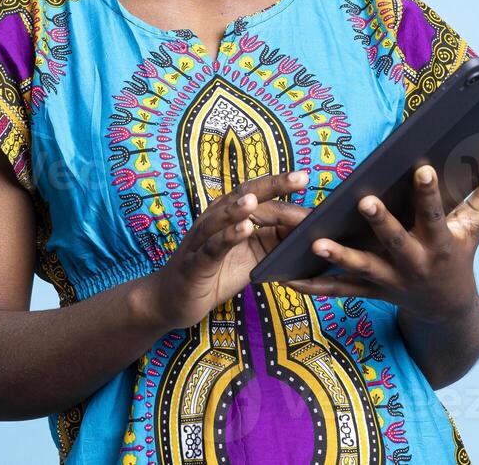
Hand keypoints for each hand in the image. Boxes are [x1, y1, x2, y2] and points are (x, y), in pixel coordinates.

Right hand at [140, 170, 310, 330]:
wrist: (172, 300)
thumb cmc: (213, 274)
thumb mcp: (249, 256)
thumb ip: (272, 240)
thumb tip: (304, 229)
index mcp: (227, 215)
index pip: (257, 194)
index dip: (281, 188)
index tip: (306, 180)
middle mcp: (213, 220)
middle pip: (243, 196)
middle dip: (271, 186)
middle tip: (300, 178)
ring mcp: (201, 240)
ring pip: (221, 218)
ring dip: (239, 208)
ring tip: (257, 199)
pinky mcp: (195, 263)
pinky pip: (212, 247)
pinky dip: (228, 237)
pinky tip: (244, 229)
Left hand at [283, 153, 478, 322]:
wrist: (447, 309)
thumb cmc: (460, 256)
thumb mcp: (476, 227)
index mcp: (440, 244)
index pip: (434, 214)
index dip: (430, 193)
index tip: (423, 168)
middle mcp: (415, 264)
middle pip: (395, 241)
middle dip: (381, 222)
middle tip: (365, 200)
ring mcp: (391, 281)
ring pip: (362, 269)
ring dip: (339, 258)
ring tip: (316, 242)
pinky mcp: (370, 292)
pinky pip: (339, 291)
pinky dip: (314, 286)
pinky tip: (287, 278)